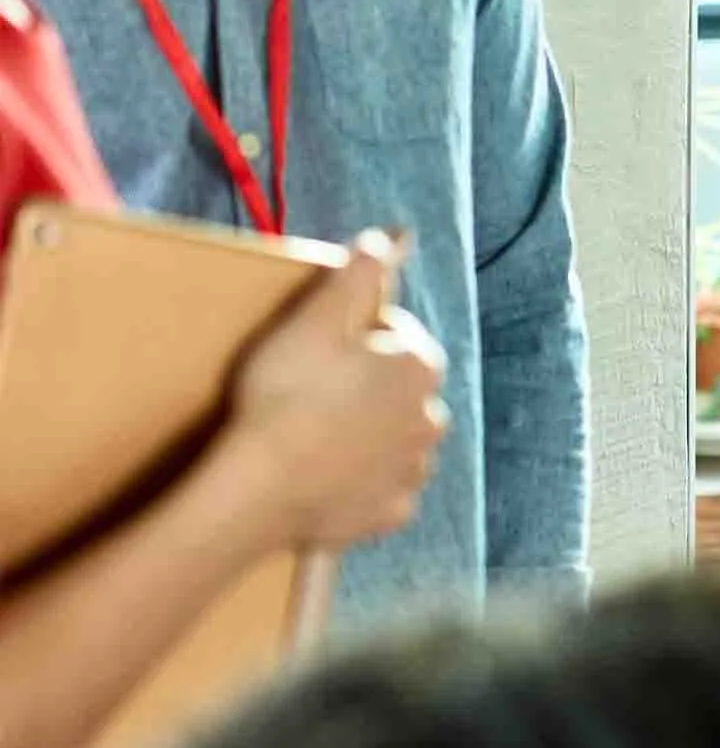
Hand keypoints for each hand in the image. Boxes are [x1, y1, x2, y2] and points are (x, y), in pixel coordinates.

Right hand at [217, 230, 448, 548]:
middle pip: (397, 388)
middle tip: (309, 394)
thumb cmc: (284, 395)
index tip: (315, 353)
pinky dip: (358, 481)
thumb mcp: (315, 320)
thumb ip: (358, 275)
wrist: (259, 489)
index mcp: (420, 366)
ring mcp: (414, 469)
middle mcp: (431, 417)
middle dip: (364, 386)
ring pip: (393, 438)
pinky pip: (379, 486)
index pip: (394, 335)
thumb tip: (393, 236)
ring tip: (313, 437)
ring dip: (365, 434)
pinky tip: (322, 476)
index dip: (352, 338)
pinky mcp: (392, 511)